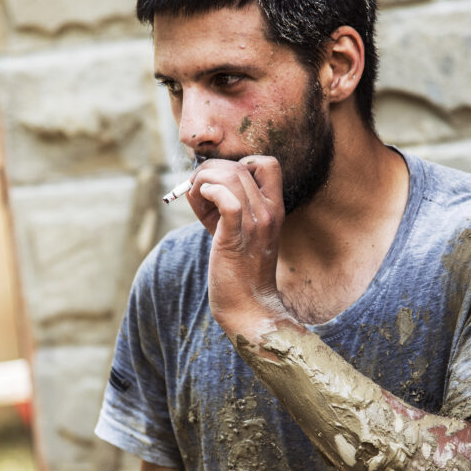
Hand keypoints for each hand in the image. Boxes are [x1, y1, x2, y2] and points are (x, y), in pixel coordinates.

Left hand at [186, 156, 288, 340]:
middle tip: (198, 190)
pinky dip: (208, 193)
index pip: (267, 164)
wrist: (248, 306)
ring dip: (204, 181)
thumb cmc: (238, 270)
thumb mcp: (238, 230)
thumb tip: (196, 184)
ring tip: (197, 200)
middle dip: (211, 171)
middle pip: (240, 167)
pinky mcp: (235, 237)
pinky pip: (225, 198)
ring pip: (230, 177)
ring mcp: (255, 224)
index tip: (223, 183)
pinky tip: (202, 204)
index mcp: (274, 208)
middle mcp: (269, 212)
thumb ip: (223, 204)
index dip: (241, 164)